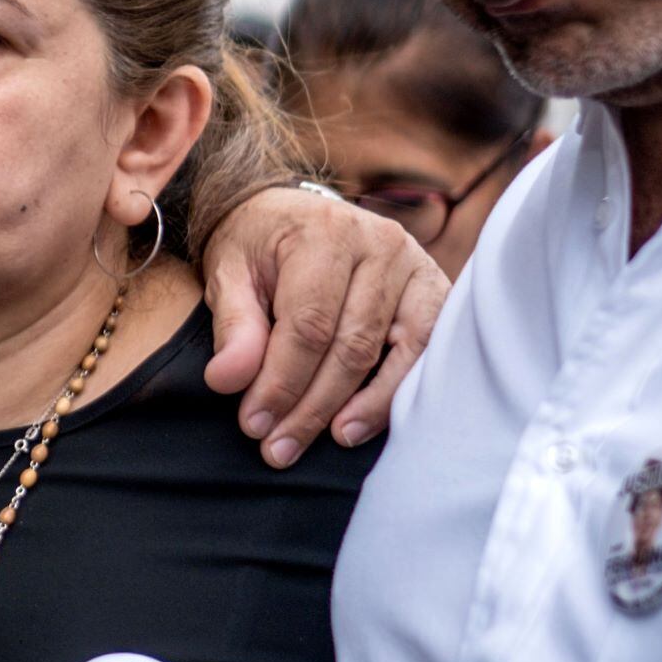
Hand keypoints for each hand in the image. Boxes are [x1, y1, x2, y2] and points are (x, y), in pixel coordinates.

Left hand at [199, 185, 449, 467]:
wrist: (292, 214)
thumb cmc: (258, 247)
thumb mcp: (229, 275)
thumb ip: (234, 327)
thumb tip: (227, 382)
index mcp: (324, 232)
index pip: (308, 325)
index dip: (282, 383)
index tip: (254, 425)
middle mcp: (379, 243)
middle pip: (352, 345)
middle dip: (314, 406)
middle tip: (280, 447)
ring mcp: (415, 265)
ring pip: (399, 352)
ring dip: (365, 407)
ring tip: (331, 440)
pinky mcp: (434, 289)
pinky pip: (429, 348)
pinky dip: (400, 389)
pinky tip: (367, 421)